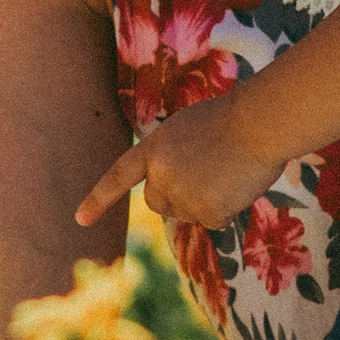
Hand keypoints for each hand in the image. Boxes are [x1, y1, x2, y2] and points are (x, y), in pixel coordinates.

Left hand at [75, 94, 278, 233]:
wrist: (259, 123)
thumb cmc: (233, 118)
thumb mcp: (188, 130)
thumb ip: (173, 158)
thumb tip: (177, 193)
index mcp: (154, 148)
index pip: (119, 176)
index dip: (99, 199)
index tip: (80, 220)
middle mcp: (161, 175)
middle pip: (157, 203)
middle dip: (176, 198)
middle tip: (208, 175)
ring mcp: (182, 196)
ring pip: (188, 213)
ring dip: (207, 201)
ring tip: (228, 171)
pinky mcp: (206, 213)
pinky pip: (214, 221)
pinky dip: (227, 209)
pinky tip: (238, 184)